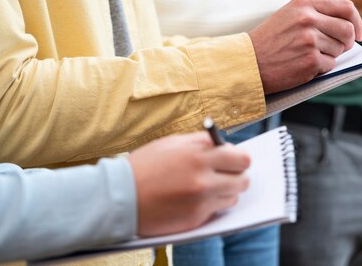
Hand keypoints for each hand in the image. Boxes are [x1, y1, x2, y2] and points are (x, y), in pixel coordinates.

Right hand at [128, 132, 249, 235]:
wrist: (118, 197)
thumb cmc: (145, 166)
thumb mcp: (173, 143)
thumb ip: (202, 143)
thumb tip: (226, 146)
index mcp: (199, 154)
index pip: (241, 158)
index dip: (239, 159)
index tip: (234, 160)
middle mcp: (203, 178)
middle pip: (243, 179)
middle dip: (237, 176)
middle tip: (226, 174)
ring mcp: (200, 200)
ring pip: (233, 196)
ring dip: (225, 192)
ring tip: (208, 187)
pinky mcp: (195, 219)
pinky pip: (217, 211)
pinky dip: (212, 205)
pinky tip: (196, 198)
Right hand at [248, 0, 361, 93]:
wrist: (248, 62)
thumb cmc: (269, 41)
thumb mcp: (289, 16)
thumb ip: (317, 14)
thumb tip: (348, 25)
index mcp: (304, 4)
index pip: (346, 7)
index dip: (357, 21)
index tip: (359, 33)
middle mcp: (308, 19)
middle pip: (348, 30)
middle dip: (347, 42)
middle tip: (338, 48)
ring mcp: (309, 40)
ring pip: (339, 49)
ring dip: (329, 56)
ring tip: (307, 55)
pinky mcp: (310, 60)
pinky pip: (330, 65)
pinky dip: (320, 68)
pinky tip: (302, 64)